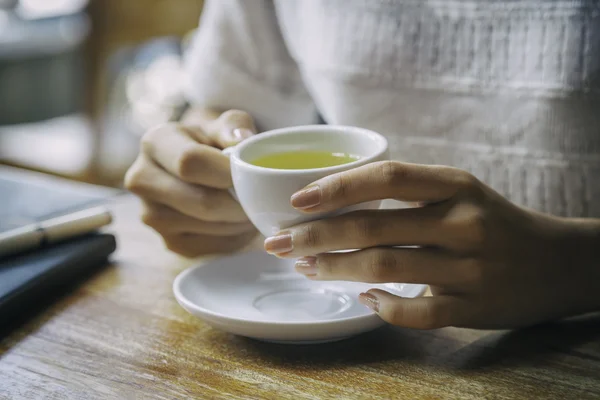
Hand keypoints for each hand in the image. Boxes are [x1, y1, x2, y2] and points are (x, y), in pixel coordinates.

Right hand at [125, 108, 257, 256]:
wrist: (200, 167)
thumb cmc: (216, 141)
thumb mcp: (226, 123)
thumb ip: (235, 126)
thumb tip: (241, 140)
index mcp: (155, 142)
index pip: (190, 162)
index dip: (228, 172)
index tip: (253, 174)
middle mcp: (142, 180)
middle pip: (202, 202)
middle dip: (240, 202)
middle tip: (262, 197)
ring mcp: (151, 215)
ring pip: (209, 227)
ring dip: (240, 221)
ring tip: (251, 206)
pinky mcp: (169, 242)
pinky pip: (212, 246)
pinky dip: (235, 237)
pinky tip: (240, 221)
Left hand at [264, 161, 599, 328]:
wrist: (557, 262)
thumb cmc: (493, 220)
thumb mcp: (459, 191)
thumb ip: (407, 192)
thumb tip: (335, 200)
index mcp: (455, 185)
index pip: (387, 178)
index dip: (337, 187)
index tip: (295, 200)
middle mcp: (463, 221)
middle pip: (373, 226)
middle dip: (315, 235)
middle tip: (278, 242)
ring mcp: (469, 267)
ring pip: (384, 267)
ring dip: (334, 269)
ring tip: (304, 268)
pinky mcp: (474, 307)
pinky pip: (416, 312)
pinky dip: (382, 306)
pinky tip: (362, 299)